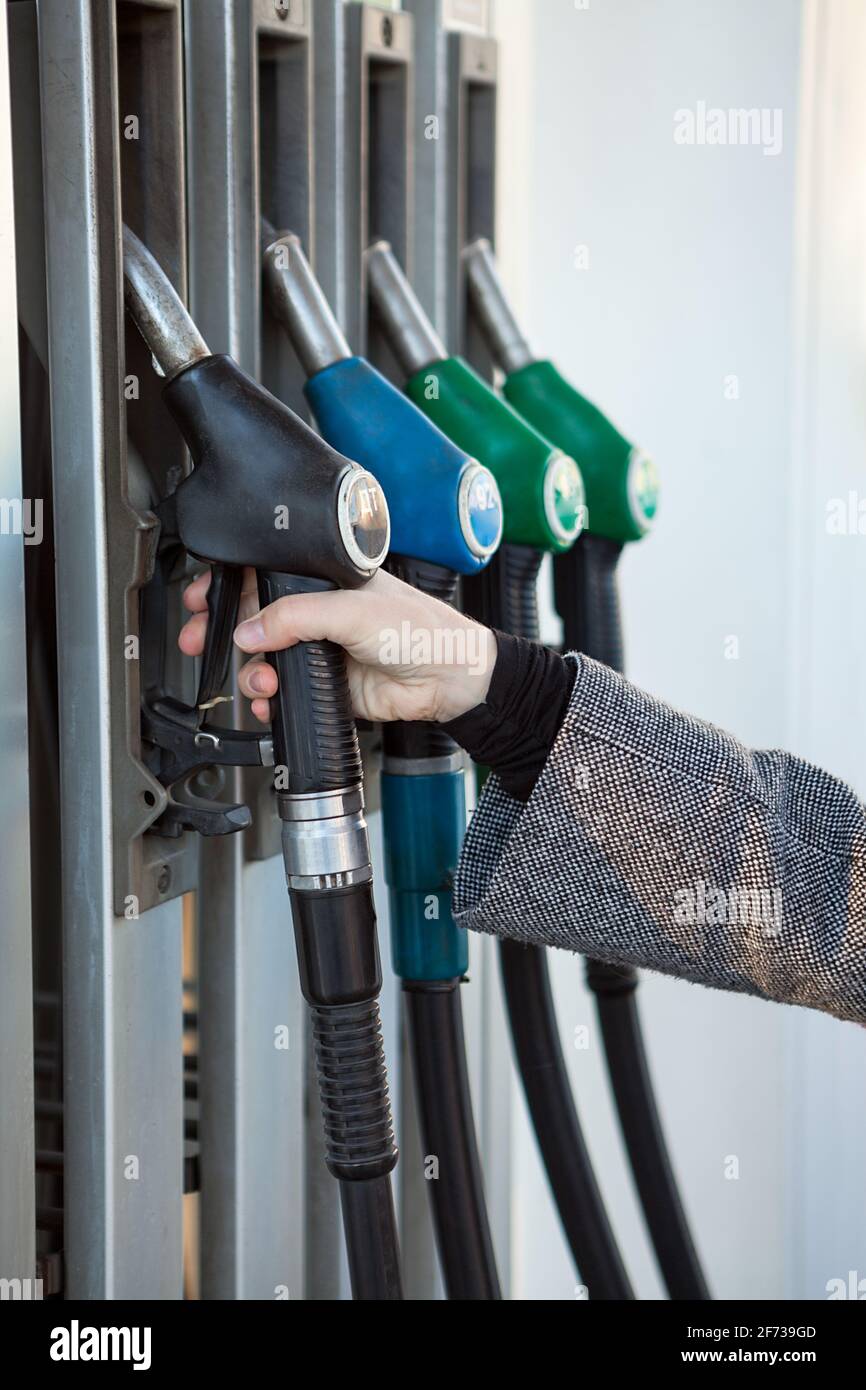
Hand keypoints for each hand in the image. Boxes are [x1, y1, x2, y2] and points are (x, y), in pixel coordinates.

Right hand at [180, 567, 495, 724]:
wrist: (451, 679)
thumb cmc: (420, 629)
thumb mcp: (351, 610)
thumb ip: (294, 617)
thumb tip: (250, 629)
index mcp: (325, 580)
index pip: (266, 575)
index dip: (230, 586)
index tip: (200, 599)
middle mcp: (320, 612)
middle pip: (256, 619)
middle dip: (224, 632)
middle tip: (198, 641)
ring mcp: (322, 650)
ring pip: (266, 659)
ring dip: (252, 672)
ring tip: (260, 680)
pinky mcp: (328, 685)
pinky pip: (286, 691)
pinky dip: (270, 699)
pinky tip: (270, 701)